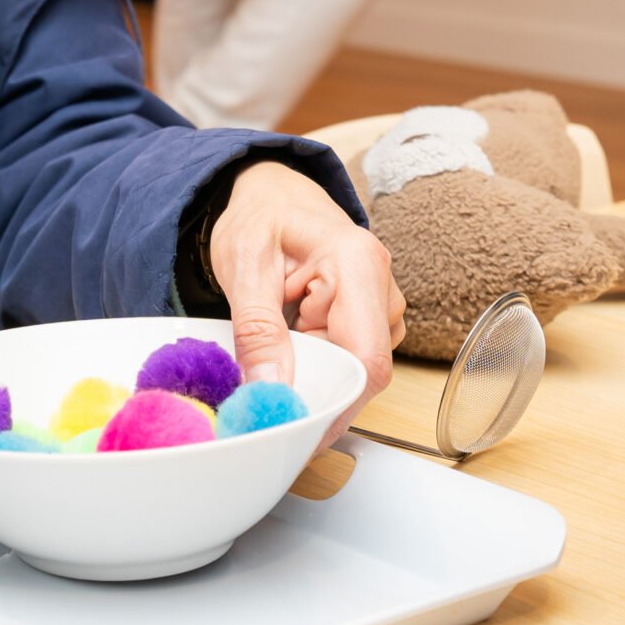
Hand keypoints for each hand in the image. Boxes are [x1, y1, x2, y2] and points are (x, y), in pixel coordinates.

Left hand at [205, 162, 402, 443]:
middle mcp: (382, 287)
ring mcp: (381, 306)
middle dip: (316, 392)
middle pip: (361, 371)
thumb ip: (257, 329)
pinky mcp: (370, 320)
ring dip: (313, 377)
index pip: (365, 357)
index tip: (295, 429)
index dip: (335, 403)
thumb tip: (269, 388)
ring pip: (354, 372)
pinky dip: (316, 366)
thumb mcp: (243, 265)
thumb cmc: (260, 218)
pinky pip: (347, 361)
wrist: (272, 195)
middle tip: (264, 401)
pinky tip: (290, 346)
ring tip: (271, 349)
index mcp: (357, 262)